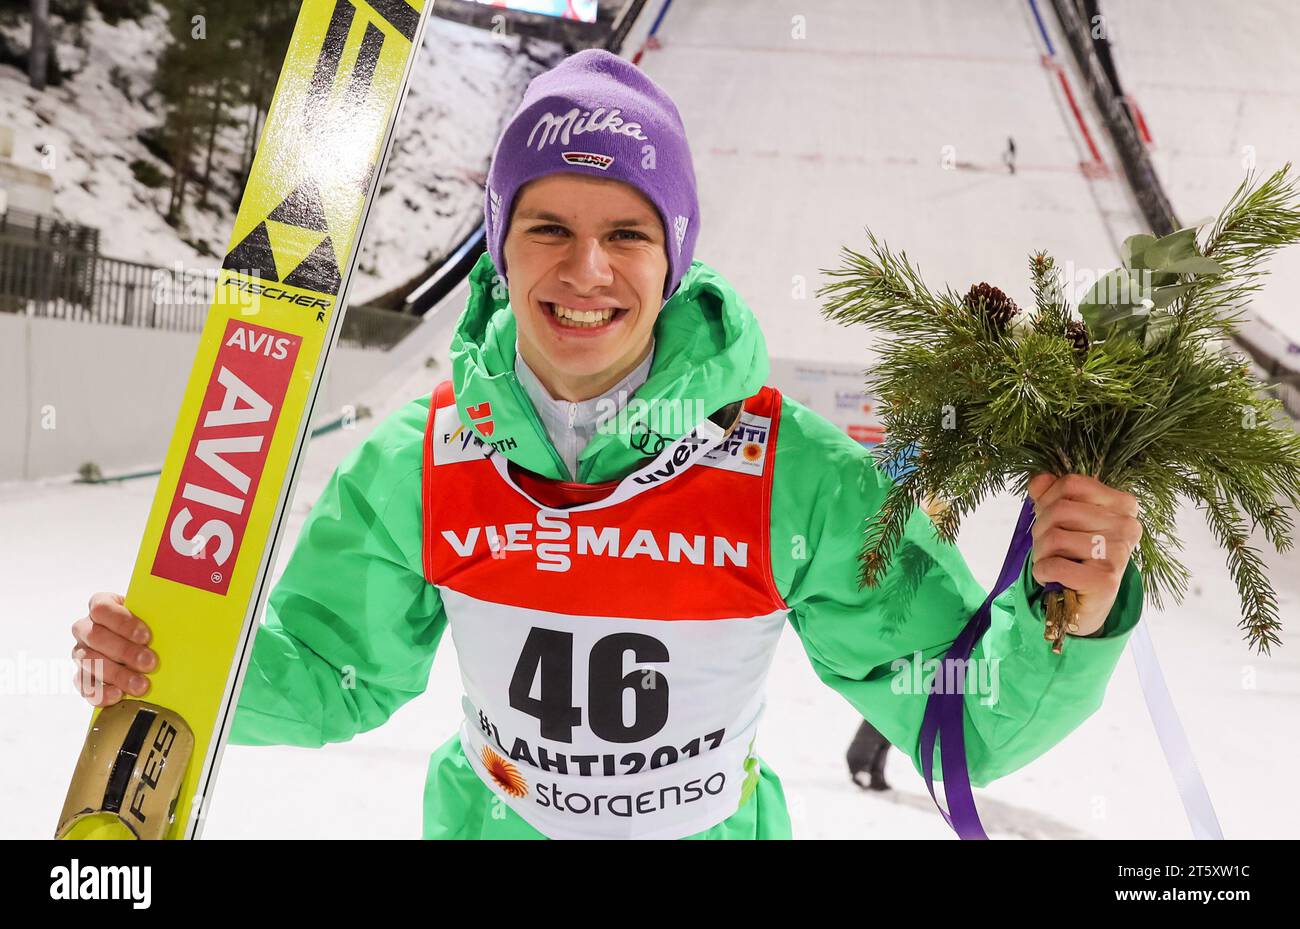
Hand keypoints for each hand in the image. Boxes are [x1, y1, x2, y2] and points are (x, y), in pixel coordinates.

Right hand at [71, 592, 156, 706]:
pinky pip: (84, 685)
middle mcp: (85, 628)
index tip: (146, 636)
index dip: (122, 622)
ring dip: (117, 674)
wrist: (135, 642)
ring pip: (89, 662)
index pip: (102, 608)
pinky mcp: (81, 675)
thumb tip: (175, 627)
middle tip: (150, 663)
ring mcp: (80, 652)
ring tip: (141, 685)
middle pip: (96, 637)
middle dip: (125, 651)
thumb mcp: (149, 616)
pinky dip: (101, 692)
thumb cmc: (143, 626)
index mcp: (100, 605)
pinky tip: (118, 695)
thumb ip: (155, 618)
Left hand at [1026, 473, 1142, 636]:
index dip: (1047, 499)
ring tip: (1052, 563)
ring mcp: (1119, 553)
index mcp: (1123, 505)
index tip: (1051, 519)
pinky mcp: (1106, 581)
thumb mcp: (1063, 519)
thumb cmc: (1075, 554)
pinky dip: (1042, 572)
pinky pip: (1054, 566)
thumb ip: (1051, 494)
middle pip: (1060, 509)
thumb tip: (1038, 481)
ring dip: (1041, 553)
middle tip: (1048, 547)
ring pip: (1054, 537)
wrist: (1085, 602)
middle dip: (1041, 529)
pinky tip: (1053, 578)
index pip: (1072, 483)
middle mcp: (1127, 526)